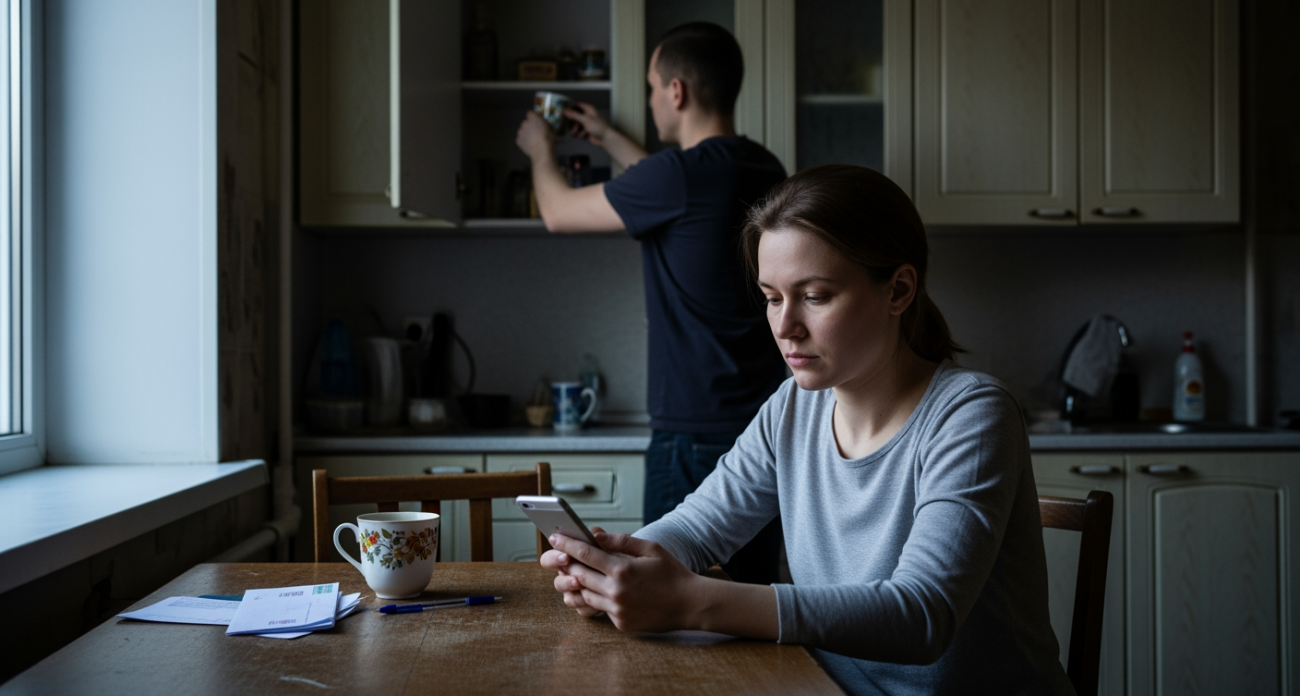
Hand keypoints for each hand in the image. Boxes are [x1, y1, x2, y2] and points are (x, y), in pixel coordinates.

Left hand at [515, 111, 555, 160]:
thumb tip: (544, 124)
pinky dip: (524, 141)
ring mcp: (520, 132)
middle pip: (525, 122)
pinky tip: (530, 145)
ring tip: (533, 140)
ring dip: (526, 134)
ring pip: (522, 131)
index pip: (530, 113)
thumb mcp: (551, 128)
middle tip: (535, 132)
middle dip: (529, 126)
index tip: (536, 121)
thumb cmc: (548, 138)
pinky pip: (520, 139)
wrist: (542, 151)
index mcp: (533, 118)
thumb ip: (545, 124)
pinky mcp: (518, 140)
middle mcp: (525, 123)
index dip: (533, 117)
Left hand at [539, 529, 700, 632]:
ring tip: (575, 574)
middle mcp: (616, 591)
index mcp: (623, 569)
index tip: (554, 537)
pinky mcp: (621, 623)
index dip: (567, 544)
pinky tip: (597, 591)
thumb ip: (621, 541)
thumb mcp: (651, 549)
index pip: (585, 554)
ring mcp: (618, 610)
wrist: (690, 604)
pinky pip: (600, 609)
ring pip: (584, 595)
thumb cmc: (672, 573)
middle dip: (567, 564)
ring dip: (578, 584)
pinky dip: (596, 599)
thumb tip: (597, 535)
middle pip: (579, 575)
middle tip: (560, 555)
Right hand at [564, 102, 610, 145]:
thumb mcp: (585, 119)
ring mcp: (585, 123)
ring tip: (575, 133)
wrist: (605, 139)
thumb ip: (574, 115)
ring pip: (575, 124)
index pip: (575, 105)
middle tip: (566, 124)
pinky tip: (581, 136)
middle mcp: (586, 115)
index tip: (562, 110)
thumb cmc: (598, 127)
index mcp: (587, 109)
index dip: (569, 107)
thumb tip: (565, 110)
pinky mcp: (585, 130)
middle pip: (574, 115)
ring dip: (575, 129)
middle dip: (571, 121)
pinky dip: (578, 134)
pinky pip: (578, 131)